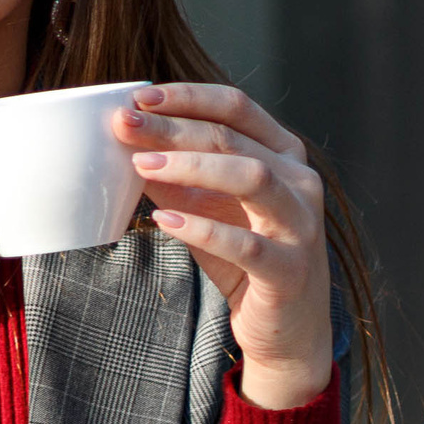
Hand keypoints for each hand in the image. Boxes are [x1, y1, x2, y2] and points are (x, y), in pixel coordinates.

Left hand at [112, 83, 331, 408]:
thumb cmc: (241, 256)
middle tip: (124, 125)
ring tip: (142, 165)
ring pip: (251, 177)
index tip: (138, 96)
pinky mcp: (289, 269)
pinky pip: (247, 244)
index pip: (237, 106)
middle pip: (234, 138)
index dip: (188, 96)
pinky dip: (202, 229)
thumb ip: (173, 176)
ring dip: (191, 166)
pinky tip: (164, 220)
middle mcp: (300, 181)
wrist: (285, 327)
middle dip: (173, 127)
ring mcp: (301, 224)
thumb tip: (122, 144)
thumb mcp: (204, 207)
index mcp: (283, 153)